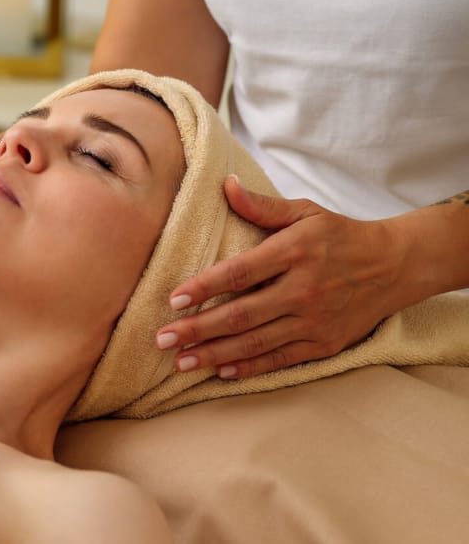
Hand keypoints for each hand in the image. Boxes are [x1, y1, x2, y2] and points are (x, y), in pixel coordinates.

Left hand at [156, 176, 410, 378]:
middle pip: (242, 314)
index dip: (204, 287)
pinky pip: (281, 359)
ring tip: (181, 362)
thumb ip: (262, 205)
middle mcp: (303, 289)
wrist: (395, 266)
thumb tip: (225, 184)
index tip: (174, 299)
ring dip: (215, 354)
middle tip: (162, 340)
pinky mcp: (324, 344)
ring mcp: (314, 320)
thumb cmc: (340, 236)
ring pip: (256, 342)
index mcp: (294, 252)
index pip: (240, 273)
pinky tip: (221, 371)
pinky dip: (250, 367)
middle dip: (198, 329)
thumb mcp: (305, 212)